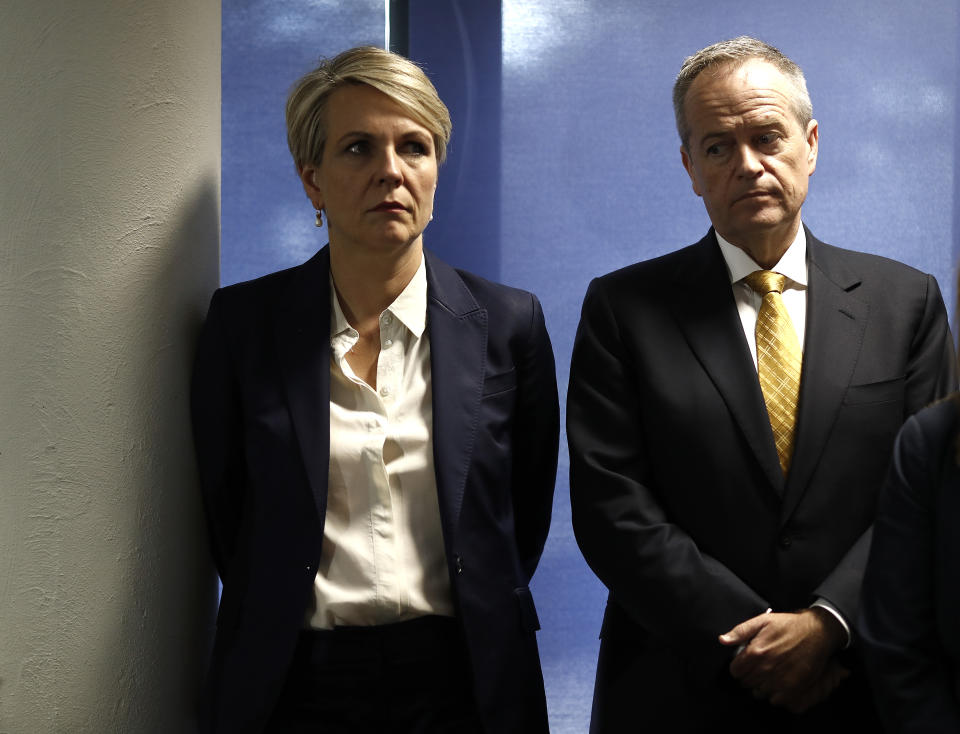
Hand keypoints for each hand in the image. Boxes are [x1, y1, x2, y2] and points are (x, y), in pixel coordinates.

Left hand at [718, 608, 845, 709]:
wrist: (817, 632)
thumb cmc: (789, 625)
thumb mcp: (762, 621)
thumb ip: (740, 631)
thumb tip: (722, 640)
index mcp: (756, 652)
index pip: (735, 671)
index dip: (739, 667)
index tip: (745, 663)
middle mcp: (766, 669)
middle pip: (746, 683)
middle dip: (749, 676)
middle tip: (759, 667)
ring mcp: (780, 681)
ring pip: (760, 693)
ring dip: (762, 685)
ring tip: (770, 673)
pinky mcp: (794, 689)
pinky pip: (776, 701)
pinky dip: (776, 694)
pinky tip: (780, 682)